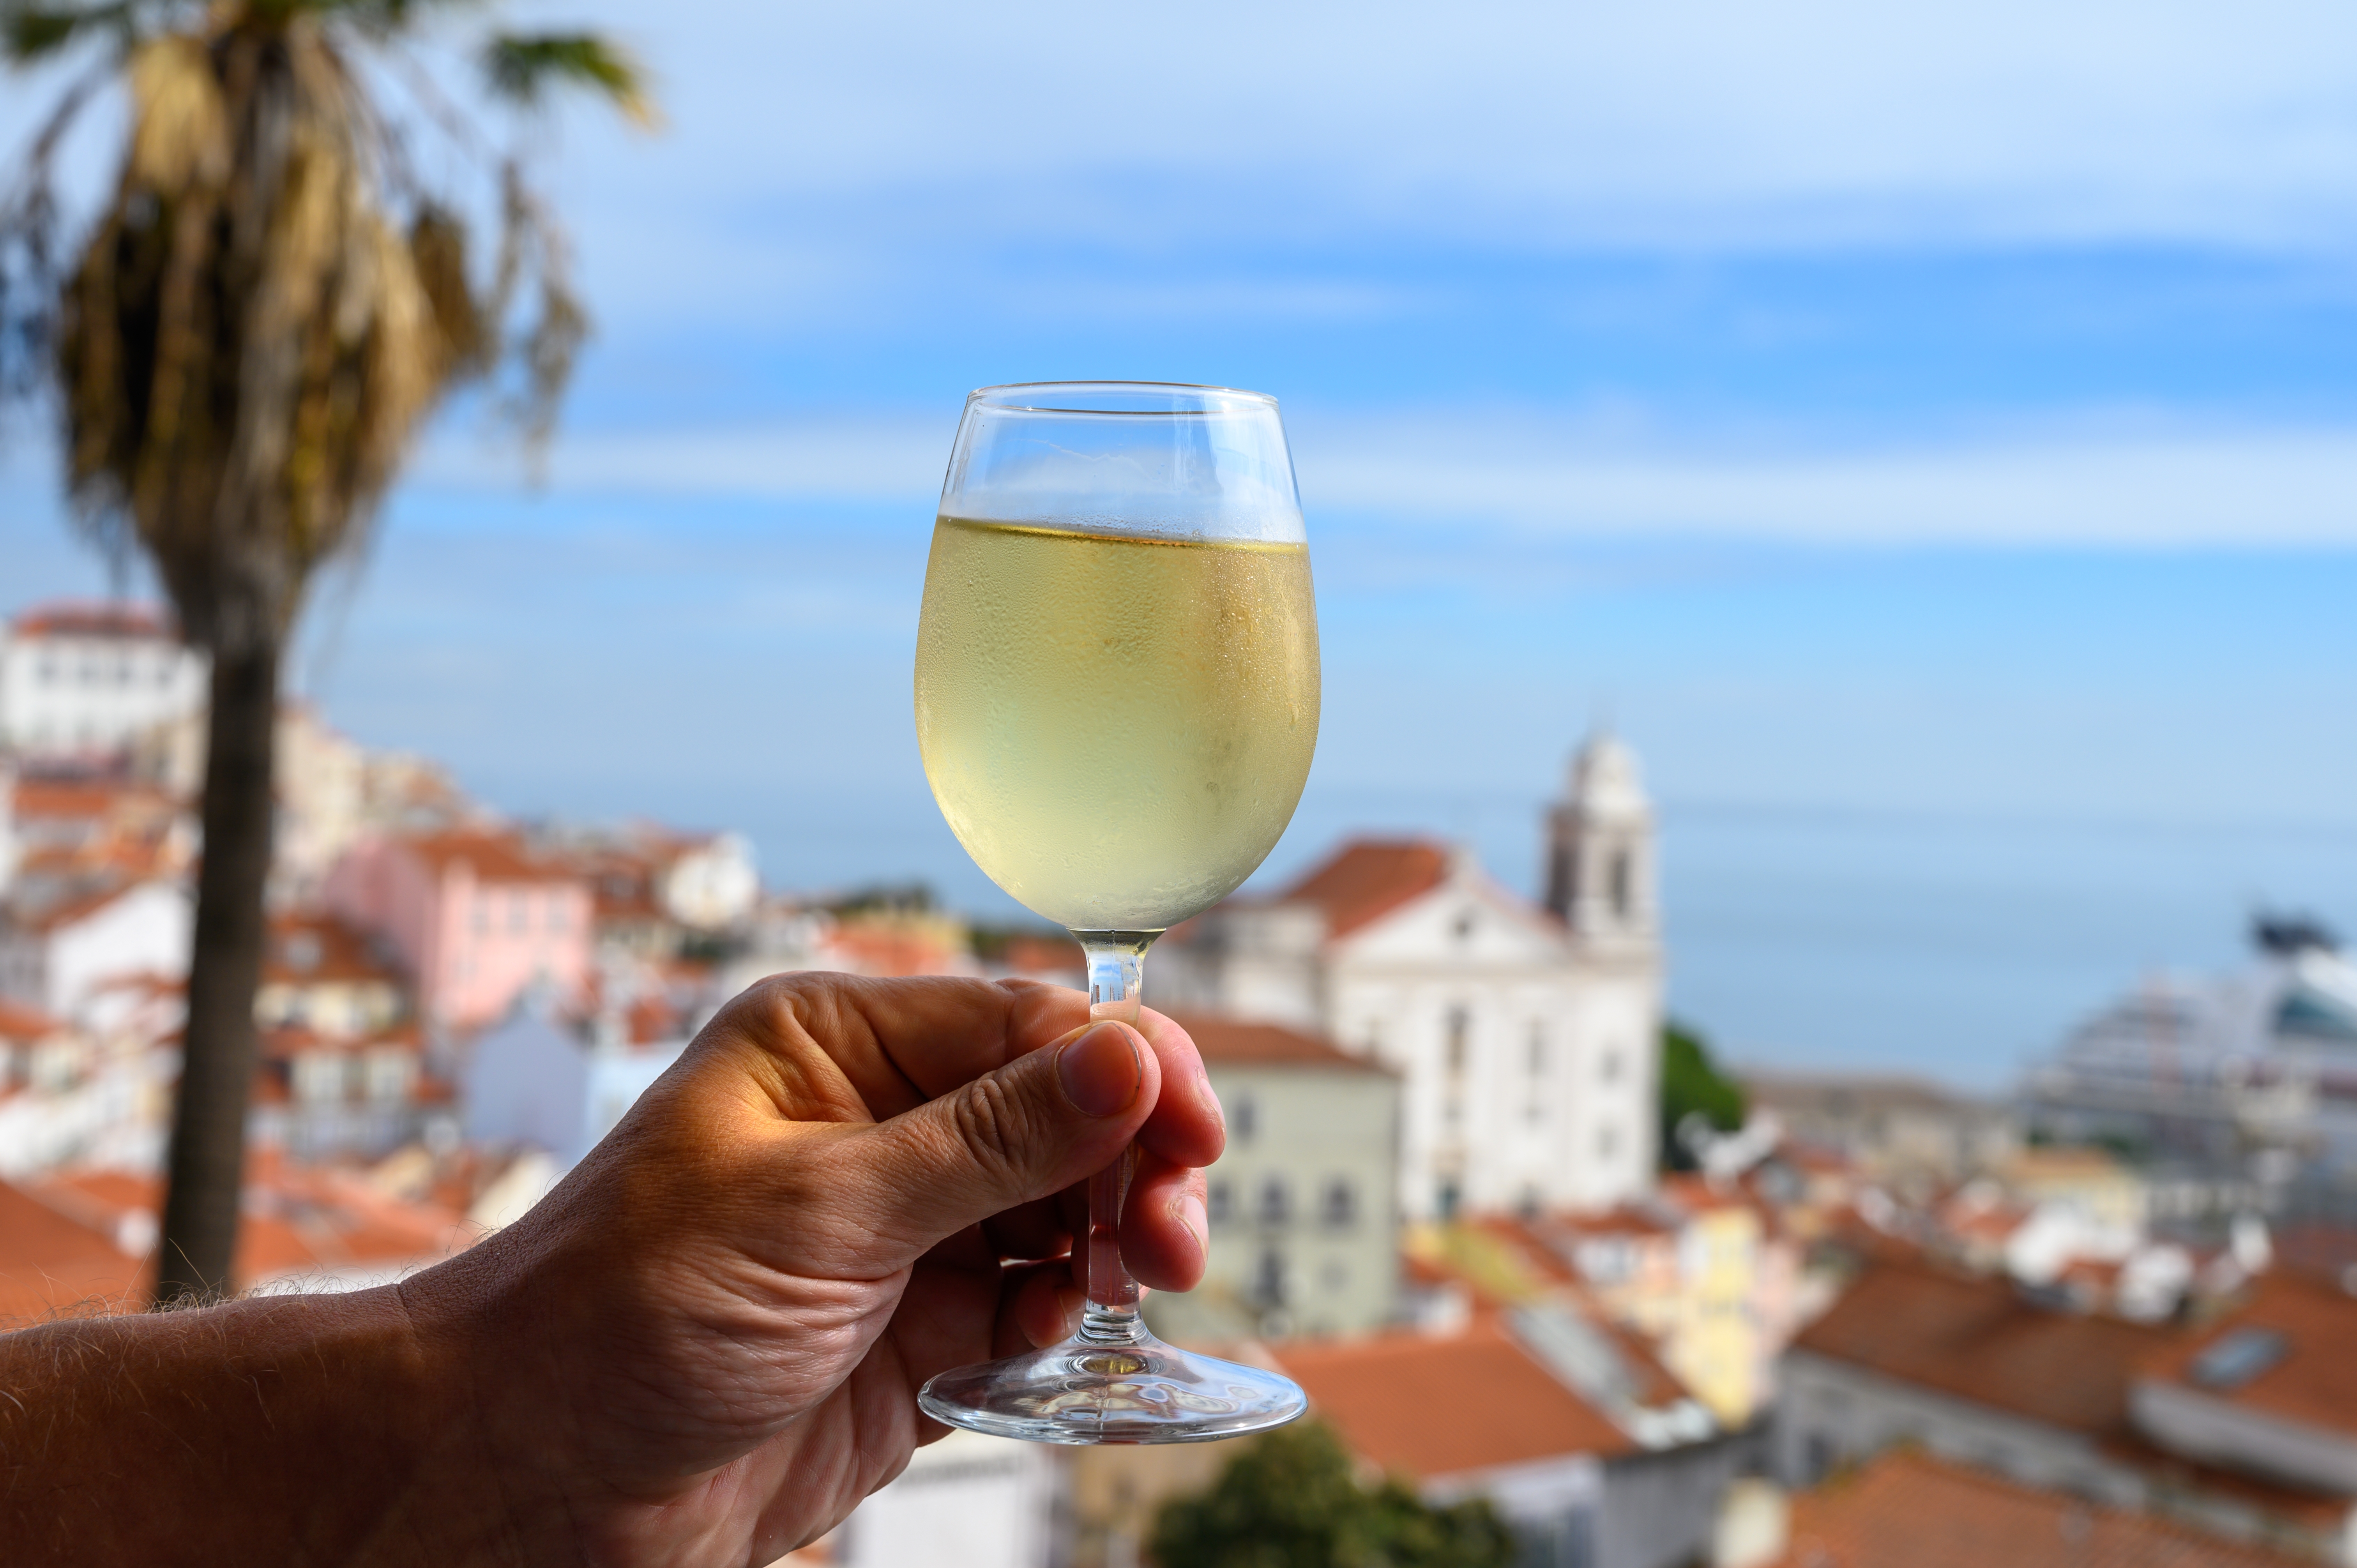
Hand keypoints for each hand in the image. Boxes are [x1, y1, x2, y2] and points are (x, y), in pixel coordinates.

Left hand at [408, 972, 1222, 1564]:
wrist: (529, 1479)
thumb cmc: (624, 1313)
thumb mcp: (822, 1209)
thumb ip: (990, 1140)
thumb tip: (1130, 1058)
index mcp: (837, 1047)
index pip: (1025, 1024)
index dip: (1128, 1069)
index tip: (1197, 1131)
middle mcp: (876, 1127)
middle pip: (1061, 1118)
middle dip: (1128, 1169)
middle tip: (1168, 1240)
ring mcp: (899, 1236)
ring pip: (1058, 1217)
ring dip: (1104, 1249)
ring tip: (1119, 1290)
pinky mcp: (912, 1338)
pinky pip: (1027, 1312)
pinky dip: (1053, 1327)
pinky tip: (1033, 1345)